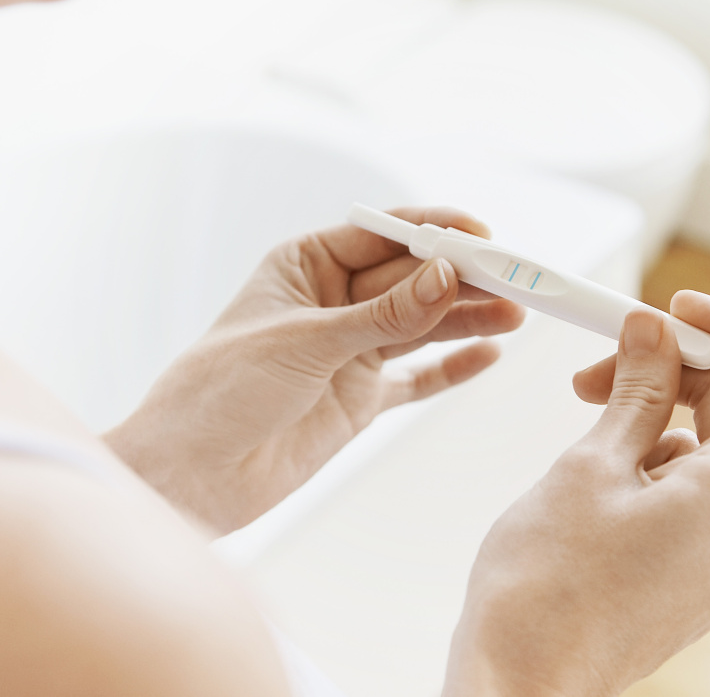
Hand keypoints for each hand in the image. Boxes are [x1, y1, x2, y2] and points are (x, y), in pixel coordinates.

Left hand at [106, 207, 525, 534]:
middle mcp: (332, 303)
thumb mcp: (306, 342)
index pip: (381, 235)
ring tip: (516, 314)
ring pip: (420, 326)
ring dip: (466, 319)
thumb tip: (447, 276)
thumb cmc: (222, 388)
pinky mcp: (358, 400)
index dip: (433, 233)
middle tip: (517, 280)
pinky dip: (450, 368)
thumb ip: (382, 315)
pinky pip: (415, 378)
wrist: (191, 475)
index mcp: (305, 265)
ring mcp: (348, 352)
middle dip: (461, 278)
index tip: (483, 236)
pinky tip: (490, 355)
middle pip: (411, 280)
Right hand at [443, 291, 709, 696]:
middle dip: (675, 372)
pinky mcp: (690, 578)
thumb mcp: (591, 465)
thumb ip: (635, 392)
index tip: (675, 310)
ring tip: (587, 416)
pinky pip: (693, 498)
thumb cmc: (546, 584)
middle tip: (604, 361)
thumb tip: (653, 333)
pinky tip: (597, 467)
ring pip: (709, 456)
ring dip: (656, 416)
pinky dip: (653, 462)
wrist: (523, 678)